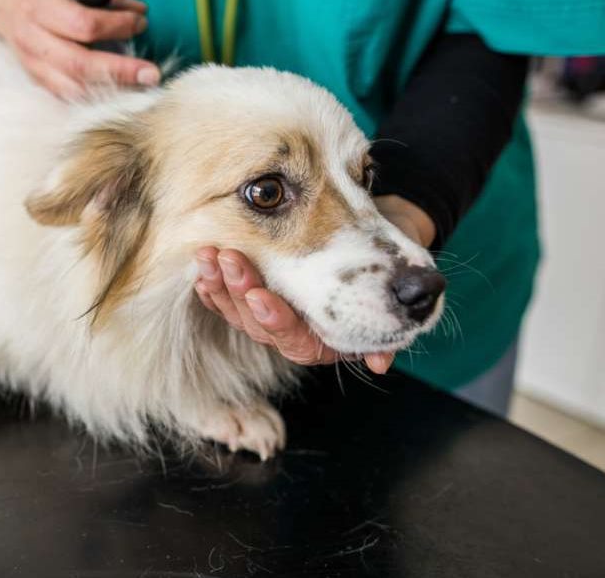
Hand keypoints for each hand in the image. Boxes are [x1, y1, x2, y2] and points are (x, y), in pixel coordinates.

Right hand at [0, 0, 160, 97]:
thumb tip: (138, 11)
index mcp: (37, 6)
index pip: (82, 24)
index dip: (117, 26)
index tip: (140, 21)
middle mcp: (31, 39)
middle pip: (79, 65)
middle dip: (120, 70)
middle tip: (152, 72)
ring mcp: (31, 64)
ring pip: (72, 88)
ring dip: (110, 91)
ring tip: (140, 86)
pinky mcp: (36, 79)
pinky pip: (66, 96)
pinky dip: (93, 97)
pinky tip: (118, 93)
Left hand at [193, 196, 434, 373]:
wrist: (385, 242)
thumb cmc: (394, 266)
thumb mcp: (404, 287)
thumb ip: (391, 323)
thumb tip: (380, 362)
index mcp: (328, 341)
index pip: (294, 341)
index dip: (276, 321)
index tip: (260, 298)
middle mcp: (295, 334)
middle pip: (258, 325)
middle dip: (239, 292)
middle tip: (228, 259)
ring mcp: (271, 315)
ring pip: (237, 311)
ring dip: (220, 284)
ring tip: (207, 256)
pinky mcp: (253, 295)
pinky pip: (225, 299)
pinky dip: (212, 284)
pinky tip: (200, 267)